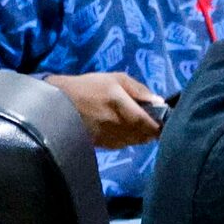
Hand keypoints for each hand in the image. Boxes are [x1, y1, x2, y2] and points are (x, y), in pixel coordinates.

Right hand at [46, 71, 164, 146]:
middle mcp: (116, 124)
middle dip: (153, 130)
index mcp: (120, 105)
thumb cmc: (88, 87)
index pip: (148, 122)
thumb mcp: (114, 78)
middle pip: (144, 135)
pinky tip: (127, 130)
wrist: (57, 104)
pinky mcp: (102, 145)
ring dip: (142, 135)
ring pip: (135, 142)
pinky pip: (124, 145)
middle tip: (155, 122)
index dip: (160, 124)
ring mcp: (109, 137)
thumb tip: (159, 102)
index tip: (165, 120)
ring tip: (141, 125)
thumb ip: (138, 90)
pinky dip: (130, 139)